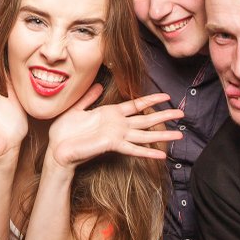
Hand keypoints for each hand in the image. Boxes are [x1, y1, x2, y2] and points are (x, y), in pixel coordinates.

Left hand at [46, 89, 183, 168]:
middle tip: (182, 113)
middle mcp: (117, 125)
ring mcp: (116, 136)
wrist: (56, 149)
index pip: (136, 105)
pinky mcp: (112, 145)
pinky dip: (147, 152)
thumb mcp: (77, 109)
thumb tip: (98, 85)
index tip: (166, 96)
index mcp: (110, 114)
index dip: (151, 100)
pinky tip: (162, 155)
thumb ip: (89, 98)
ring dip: (162, 134)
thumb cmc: (64, 131)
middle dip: (164, 116)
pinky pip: (133, 149)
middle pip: (146, 119)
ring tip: (180, 134)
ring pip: (144, 134)